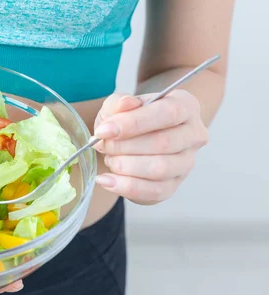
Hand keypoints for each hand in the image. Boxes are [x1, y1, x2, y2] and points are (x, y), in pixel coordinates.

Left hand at [93, 90, 208, 204]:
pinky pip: (154, 191)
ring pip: (161, 169)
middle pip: (164, 143)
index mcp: (185, 106)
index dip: (134, 123)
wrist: (131, 142)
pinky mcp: (174, 186)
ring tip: (109, 159)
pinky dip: (126, 187)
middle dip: (124, 146)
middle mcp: (193, 135)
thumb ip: (119, 103)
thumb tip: (125, 104)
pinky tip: (107, 180)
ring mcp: (186, 163)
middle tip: (101, 145)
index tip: (104, 131)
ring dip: (126, 166)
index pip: (168, 113)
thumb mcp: (119, 105)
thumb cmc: (128, 120)